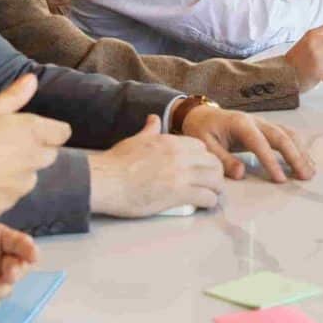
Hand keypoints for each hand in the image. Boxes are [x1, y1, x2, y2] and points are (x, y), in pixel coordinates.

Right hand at [0, 75, 69, 233]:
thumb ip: (14, 96)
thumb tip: (32, 80)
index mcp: (34, 132)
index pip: (63, 132)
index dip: (51, 130)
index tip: (32, 129)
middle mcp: (36, 159)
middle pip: (49, 154)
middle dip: (36, 150)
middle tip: (7, 144)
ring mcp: (24, 183)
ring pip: (31, 174)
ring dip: (20, 170)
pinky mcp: (11, 203)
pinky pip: (14, 193)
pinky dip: (4, 188)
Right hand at [88, 115, 224, 217]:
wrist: (106, 181)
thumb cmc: (116, 162)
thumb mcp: (136, 140)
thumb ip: (149, 130)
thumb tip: (153, 118)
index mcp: (171, 142)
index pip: (201, 147)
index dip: (203, 158)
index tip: (200, 168)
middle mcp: (181, 155)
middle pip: (213, 162)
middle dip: (215, 173)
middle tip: (211, 183)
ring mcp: (182, 174)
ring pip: (215, 179)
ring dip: (216, 188)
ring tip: (212, 194)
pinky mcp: (179, 194)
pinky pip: (206, 196)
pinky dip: (209, 201)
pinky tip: (205, 204)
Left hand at [180, 105, 316, 182]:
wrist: (202, 114)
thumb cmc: (202, 130)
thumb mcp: (205, 145)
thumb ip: (222, 159)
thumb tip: (241, 174)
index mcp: (240, 124)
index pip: (260, 143)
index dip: (271, 161)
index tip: (281, 179)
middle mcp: (257, 121)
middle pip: (281, 136)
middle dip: (295, 156)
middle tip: (305, 176)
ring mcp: (264, 123)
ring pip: (288, 134)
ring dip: (301, 152)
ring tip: (310, 171)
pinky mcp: (267, 127)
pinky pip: (287, 134)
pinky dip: (299, 147)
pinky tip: (306, 160)